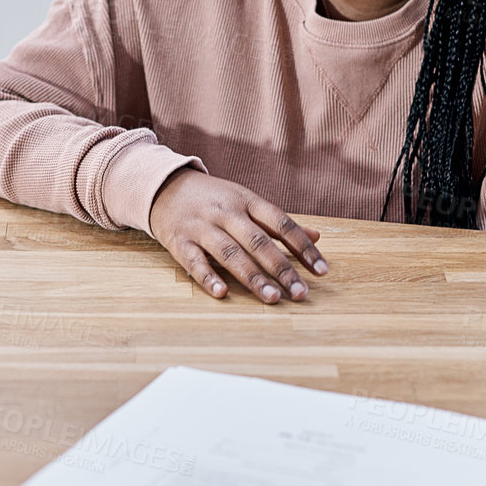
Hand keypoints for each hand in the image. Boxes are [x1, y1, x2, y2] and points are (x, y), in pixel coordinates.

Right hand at [148, 169, 326, 302]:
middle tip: (301, 293)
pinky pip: (195, 261)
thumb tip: (316, 236)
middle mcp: (227, 213)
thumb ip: (278, 222)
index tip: (322, 271)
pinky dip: (208, 277)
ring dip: (252, 277)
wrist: (163, 186)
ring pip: (230, 253)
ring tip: (272, 298)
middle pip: (258, 242)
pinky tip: (222, 293)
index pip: (282, 223)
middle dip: (282, 269)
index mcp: (247, 200)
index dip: (304, 247)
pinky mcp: (180, 241)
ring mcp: (202, 227)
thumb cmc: (214, 199)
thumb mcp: (246, 201)